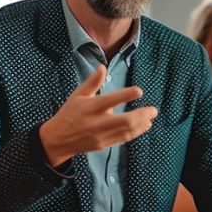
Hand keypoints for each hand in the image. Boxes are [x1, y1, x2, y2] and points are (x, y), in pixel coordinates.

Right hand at [39, 65, 158, 166]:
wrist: (58, 139)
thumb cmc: (69, 113)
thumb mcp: (78, 95)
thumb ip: (92, 82)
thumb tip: (103, 66)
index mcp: (90, 107)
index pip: (109, 100)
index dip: (125, 95)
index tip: (139, 91)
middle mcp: (96, 122)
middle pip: (124, 121)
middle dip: (142, 115)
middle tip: (153, 110)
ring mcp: (101, 135)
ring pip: (126, 131)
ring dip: (141, 125)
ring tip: (151, 117)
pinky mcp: (103, 145)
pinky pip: (123, 139)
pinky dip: (135, 132)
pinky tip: (143, 126)